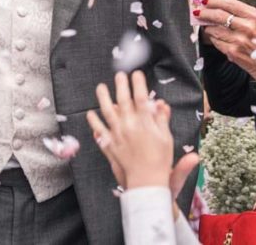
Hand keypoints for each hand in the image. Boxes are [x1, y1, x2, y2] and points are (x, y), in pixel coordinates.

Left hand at [87, 70, 174, 188]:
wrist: (148, 182)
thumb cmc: (160, 161)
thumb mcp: (166, 139)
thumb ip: (162, 120)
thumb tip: (161, 103)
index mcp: (145, 124)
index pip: (141, 98)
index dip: (138, 84)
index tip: (137, 74)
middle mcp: (129, 126)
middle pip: (123, 101)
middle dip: (121, 85)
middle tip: (119, 75)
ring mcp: (118, 135)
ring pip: (108, 112)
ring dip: (103, 98)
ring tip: (100, 87)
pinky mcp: (110, 144)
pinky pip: (99, 130)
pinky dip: (94, 121)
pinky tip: (90, 113)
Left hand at [198, 0, 255, 110]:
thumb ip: (248, 15)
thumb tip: (225, 6)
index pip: (230, 4)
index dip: (214, 0)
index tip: (205, 0)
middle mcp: (248, 27)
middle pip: (218, 15)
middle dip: (205, 12)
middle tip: (197, 11)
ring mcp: (239, 40)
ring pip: (214, 29)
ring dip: (208, 27)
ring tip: (207, 26)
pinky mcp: (232, 52)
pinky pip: (216, 41)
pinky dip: (213, 39)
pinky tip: (216, 38)